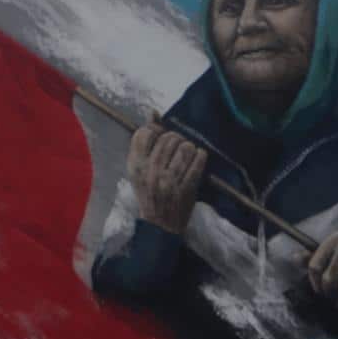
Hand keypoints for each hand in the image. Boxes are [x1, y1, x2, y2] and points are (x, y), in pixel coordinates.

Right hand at [127, 117, 206, 234]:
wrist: (160, 226)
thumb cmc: (150, 194)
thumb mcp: (140, 169)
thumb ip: (145, 142)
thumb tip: (154, 112)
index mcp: (136, 166)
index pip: (145, 133)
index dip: (155, 130)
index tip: (161, 137)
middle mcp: (151, 172)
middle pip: (169, 138)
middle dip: (176, 138)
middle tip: (178, 147)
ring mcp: (169, 181)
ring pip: (185, 147)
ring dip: (190, 147)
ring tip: (188, 154)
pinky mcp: (187, 188)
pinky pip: (198, 160)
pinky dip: (201, 156)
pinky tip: (198, 159)